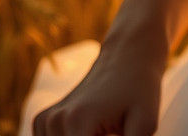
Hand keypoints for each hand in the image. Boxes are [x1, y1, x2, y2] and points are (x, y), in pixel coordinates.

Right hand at [31, 36, 165, 135]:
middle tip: (109, 130)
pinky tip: (89, 132)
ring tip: (103, 132)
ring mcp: (46, 121)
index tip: (112, 135)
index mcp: (78, 120)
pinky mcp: (42, 121)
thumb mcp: (145, 123)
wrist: (127, 58)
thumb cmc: (140, 91)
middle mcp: (55, 120)